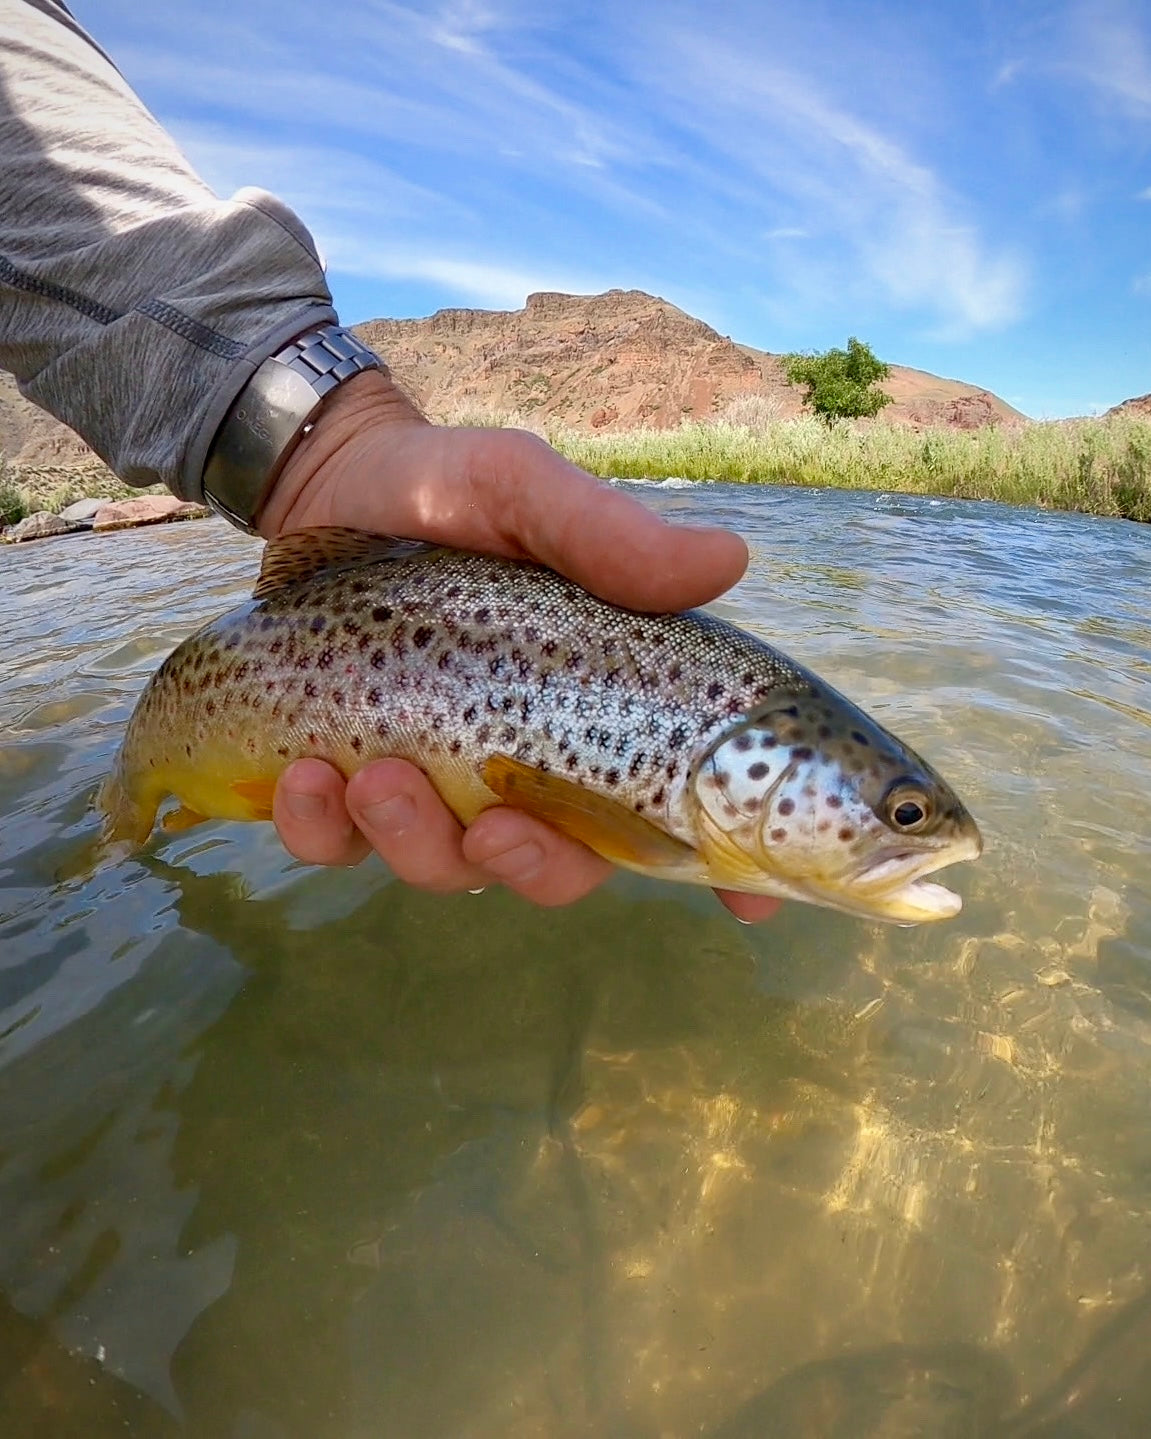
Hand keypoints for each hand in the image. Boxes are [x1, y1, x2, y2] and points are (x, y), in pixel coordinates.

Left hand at [259, 370, 779, 922]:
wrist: (326, 482)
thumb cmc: (445, 488)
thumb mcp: (521, 491)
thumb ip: (606, 535)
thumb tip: (729, 561)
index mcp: (596, 702)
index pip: (679, 796)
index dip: (725, 862)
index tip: (753, 905)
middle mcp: (529, 760)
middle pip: (564, 865)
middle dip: (531, 865)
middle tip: (490, 824)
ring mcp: (439, 781)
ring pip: (450, 867)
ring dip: (414, 842)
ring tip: (368, 776)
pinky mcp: (352, 784)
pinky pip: (342, 848)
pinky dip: (323, 832)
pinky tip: (306, 778)